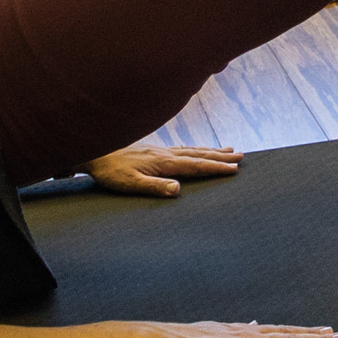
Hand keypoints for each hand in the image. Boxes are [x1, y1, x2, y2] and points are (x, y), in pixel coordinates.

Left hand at [83, 142, 241, 195]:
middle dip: (221, 156)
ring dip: (212, 150)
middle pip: (199, 154)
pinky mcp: (154, 150)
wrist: (95, 153)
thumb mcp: (130, 184)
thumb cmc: (110, 172)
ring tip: (229, 149)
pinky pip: (182, 148)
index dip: (216, 167)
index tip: (234, 169)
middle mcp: (165, 153)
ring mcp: (160, 150)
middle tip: (242, 156)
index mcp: (163, 163)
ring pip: (192, 149)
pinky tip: (197, 150)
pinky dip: (196, 148)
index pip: (195, 165)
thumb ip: (154, 187)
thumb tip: (178, 189)